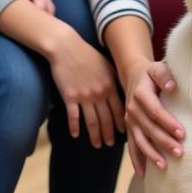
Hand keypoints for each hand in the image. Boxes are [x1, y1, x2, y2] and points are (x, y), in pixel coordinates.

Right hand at [45, 26, 124, 146]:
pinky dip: (75, 127)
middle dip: (110, 134)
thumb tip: (123, 91)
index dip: (122, 123)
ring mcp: (84, 96)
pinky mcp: (69, 97)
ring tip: (98, 144)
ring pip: (92, 121)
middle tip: (111, 145)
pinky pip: (73, 117)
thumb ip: (114, 80)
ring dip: (95, 135)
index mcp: (110, 86)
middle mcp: (99, 93)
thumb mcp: (106, 65)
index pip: (119, 110)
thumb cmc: (87, 55)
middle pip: (107, 119)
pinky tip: (76, 135)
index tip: (125, 133)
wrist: (66, 47)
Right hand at [123, 56, 182, 176]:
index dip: (168, 123)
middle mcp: (132, 109)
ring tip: (164, 166)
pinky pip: (131, 146)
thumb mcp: (157, 68)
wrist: (134, 75)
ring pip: (140, 140)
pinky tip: (143, 173)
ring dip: (151, 154)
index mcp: (141, 94)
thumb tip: (172, 85)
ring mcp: (129, 121)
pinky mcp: (129, 128)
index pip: (155, 111)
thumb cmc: (151, 73)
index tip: (182, 133)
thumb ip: (164, 74)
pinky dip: (136, 160)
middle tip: (179, 152)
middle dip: (163, 142)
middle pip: (149, 128)